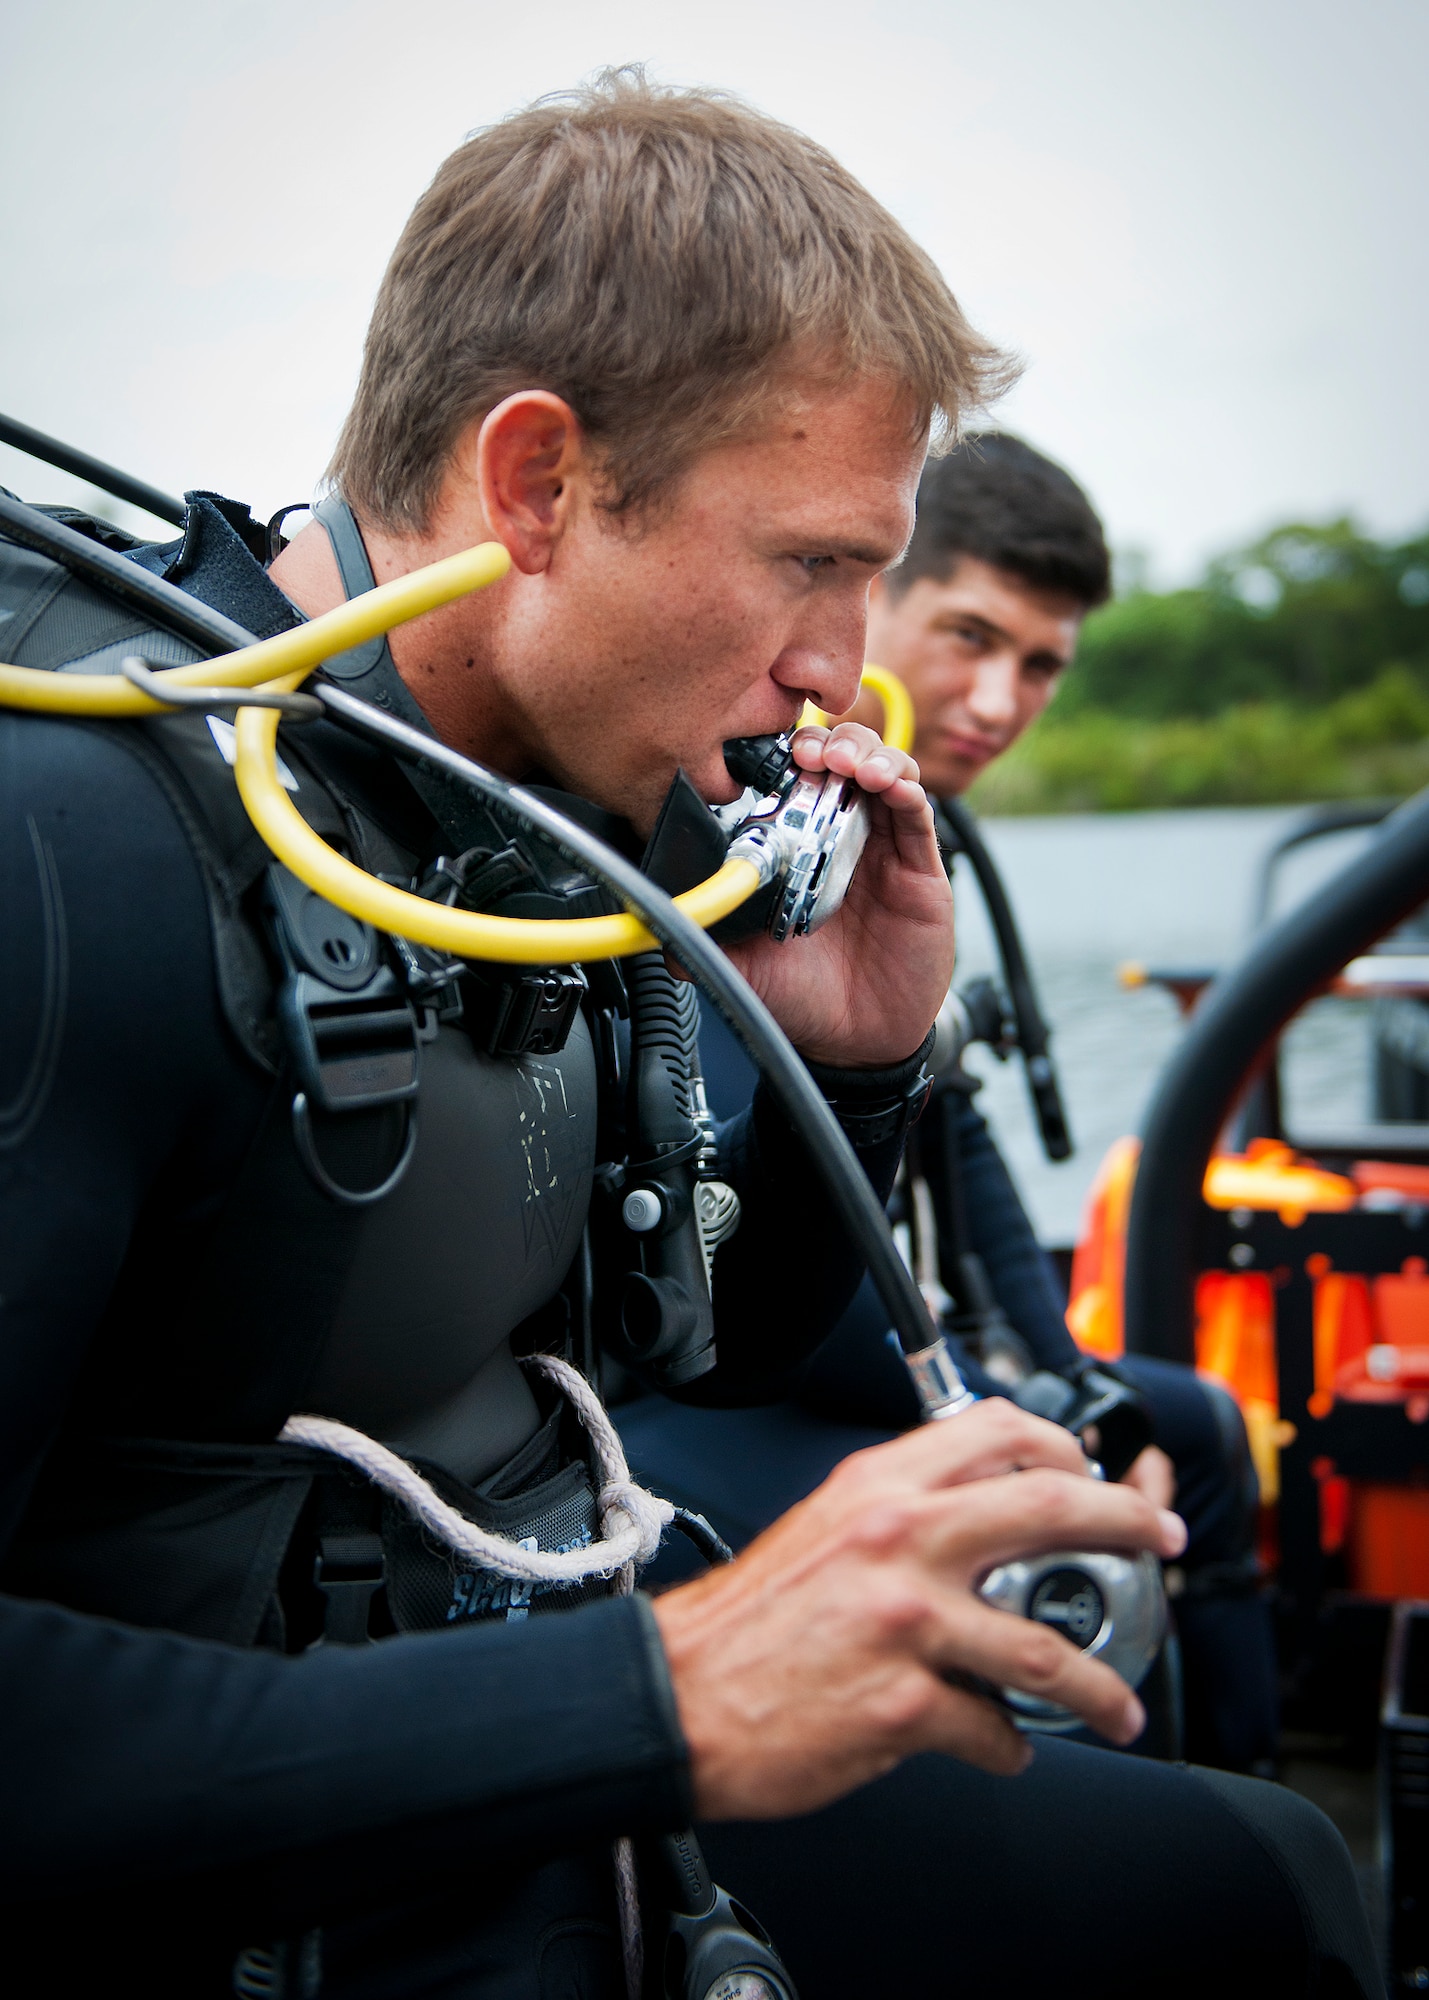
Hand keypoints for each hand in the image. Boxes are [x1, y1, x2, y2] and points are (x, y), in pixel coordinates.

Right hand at [651, 1400, 1187, 1820]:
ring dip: (1097, 1685)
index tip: (1095, 1477)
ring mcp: (908, 1620)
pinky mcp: (905, 1702)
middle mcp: (901, 1537)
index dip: (1065, 1451)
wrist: (680, 1694)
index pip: (999, 1432)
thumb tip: (976, 1516)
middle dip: (1128, 1524)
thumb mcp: (825, 1523)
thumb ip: (901, 1508)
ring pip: (1044, 1645)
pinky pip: (993, 1729)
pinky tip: (1007, 1747)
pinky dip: (1010, 1745)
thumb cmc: (748, 1620)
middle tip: (1158, 1545)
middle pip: (1051, 1508)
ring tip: (1114, 1706)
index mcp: (880, 1485)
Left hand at [723, 723, 953, 1066]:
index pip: (793, 781)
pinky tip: (891, 786)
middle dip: (827, 742)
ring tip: (852, 766)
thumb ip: (705, 938)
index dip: (785, 755)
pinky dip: (906, 789)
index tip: (771, 753)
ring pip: (884, 772)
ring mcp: (882, 850)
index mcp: (796, 851)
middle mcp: (840, 840)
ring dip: (869, 754)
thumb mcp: (742, 966)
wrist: (857, 1045)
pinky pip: (918, 816)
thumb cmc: (803, 999)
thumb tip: (654, 922)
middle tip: (812, 754)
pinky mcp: (920, 869)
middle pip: (840, 761)